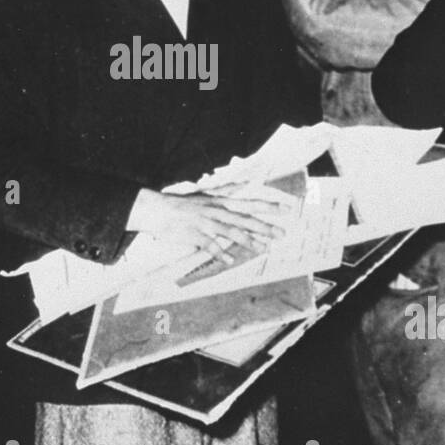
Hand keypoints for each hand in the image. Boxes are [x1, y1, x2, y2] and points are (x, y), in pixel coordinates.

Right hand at [126, 187, 294, 263]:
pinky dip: (221, 253)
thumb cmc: (183, 202)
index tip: (287, 209)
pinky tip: (230, 260)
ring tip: (264, 249)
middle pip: (245, 219)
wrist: (157, 210)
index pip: (250, 203)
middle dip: (265, 226)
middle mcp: (217, 211)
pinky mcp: (195, 234)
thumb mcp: (206, 193)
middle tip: (283, 234)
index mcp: (220, 202)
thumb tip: (244, 183)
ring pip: (231, 231)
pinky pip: (210, 245)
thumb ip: (227, 189)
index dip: (269, 206)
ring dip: (249, 240)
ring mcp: (206, 222)